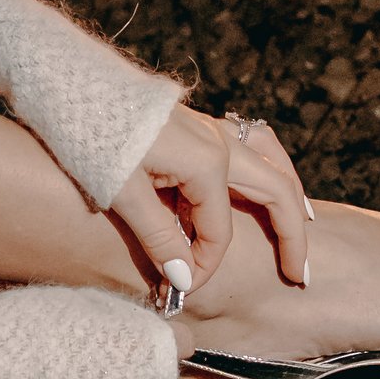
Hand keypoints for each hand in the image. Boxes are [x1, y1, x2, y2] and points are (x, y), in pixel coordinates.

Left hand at [108, 107, 311, 300]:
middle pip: (275, 192)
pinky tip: (261, 184)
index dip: (204, 267)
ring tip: (304, 223)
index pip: (219, 232)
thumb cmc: (94, 137)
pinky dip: (265, 171)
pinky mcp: (198, 125)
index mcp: (208, 163)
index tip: (180, 291)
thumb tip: (184, 278)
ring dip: (288, 194)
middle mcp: (221, 143)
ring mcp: (212, 130)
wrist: (75, 88)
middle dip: (291, 235)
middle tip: (298, 274)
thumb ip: (159, 237)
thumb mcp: (123, 194)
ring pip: (271, 162)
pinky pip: (250, 147)